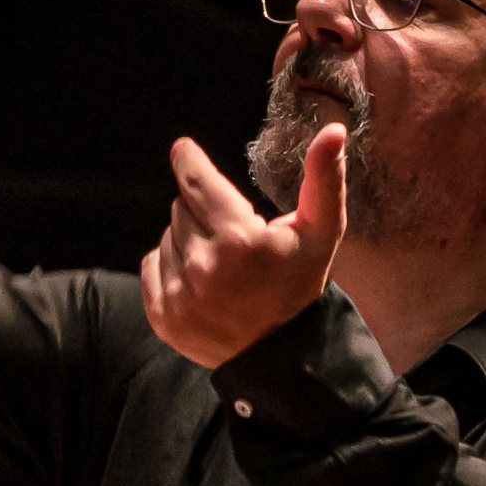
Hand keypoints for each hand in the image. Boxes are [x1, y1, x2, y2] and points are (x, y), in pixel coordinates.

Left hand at [138, 125, 350, 369]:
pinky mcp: (163, 316)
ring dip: (190, 240)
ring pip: (167, 235)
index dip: (188, 160)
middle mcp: (202, 266)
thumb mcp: (322, 231)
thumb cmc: (302, 285)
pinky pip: (152, 265)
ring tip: (223, 264)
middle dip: (205, 212)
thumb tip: (333, 130)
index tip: (183, 149)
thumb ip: (324, 178)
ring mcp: (179, 294)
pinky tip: (202, 281)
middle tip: (234, 237)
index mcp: (239, 240)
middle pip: (181, 207)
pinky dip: (171, 266)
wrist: (283, 356)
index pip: (194, 181)